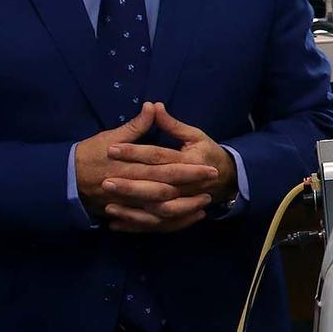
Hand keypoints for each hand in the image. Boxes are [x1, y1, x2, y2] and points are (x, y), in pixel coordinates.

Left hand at [99, 102, 235, 232]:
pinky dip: (136, 225)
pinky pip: (156, 225)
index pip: (158, 156)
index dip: (135, 152)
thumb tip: (153, 105)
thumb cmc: (206, 153)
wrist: (227, 178)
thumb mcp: (194, 135)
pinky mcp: (177, 215)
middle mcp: (187, 185)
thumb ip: (172, 124)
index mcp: (190, 162)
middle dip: (130, 186)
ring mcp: (183, 203)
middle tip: (104, 182)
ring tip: (108, 206)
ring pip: (156, 211)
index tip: (111, 148)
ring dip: (132, 210)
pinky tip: (115, 223)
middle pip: (155, 187)